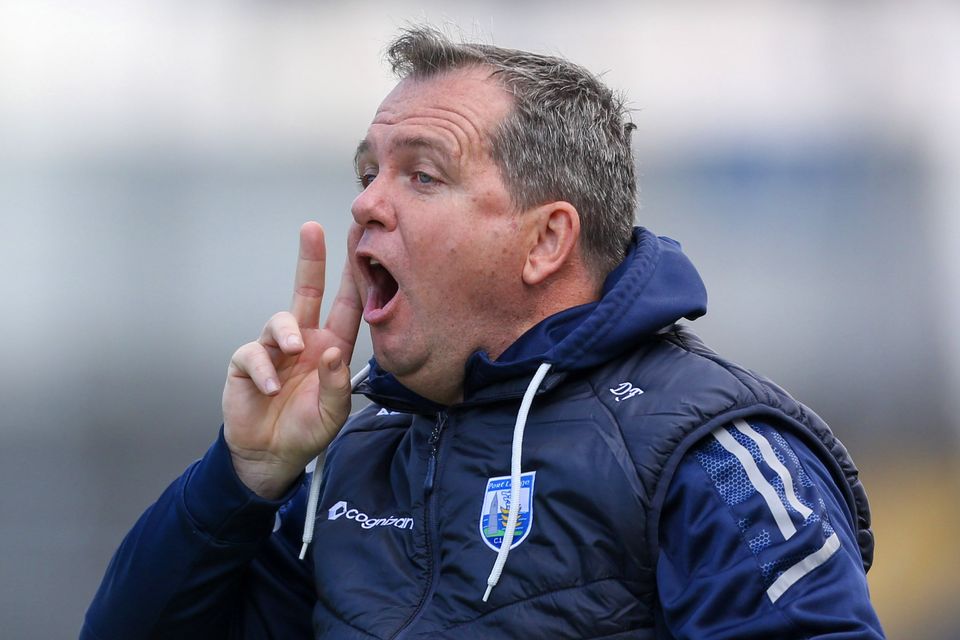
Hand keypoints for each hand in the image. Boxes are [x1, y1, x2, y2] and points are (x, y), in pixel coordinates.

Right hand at [222, 222, 362, 498]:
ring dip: (285, 331)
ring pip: (279, 319)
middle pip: (308, 291)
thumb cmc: (307, 430)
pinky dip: (263, 368)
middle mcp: (304, 341)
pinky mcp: (248, 363)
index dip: (354, 278)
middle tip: (311, 229)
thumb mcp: (334, 413)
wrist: (270, 456)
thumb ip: (338, 384)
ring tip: (291, 351)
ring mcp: (275, 350)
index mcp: (331, 347)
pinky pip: (253, 353)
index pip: (347, 307)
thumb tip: (332, 351)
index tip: (361, 245)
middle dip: (311, 260)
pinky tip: (272, 387)